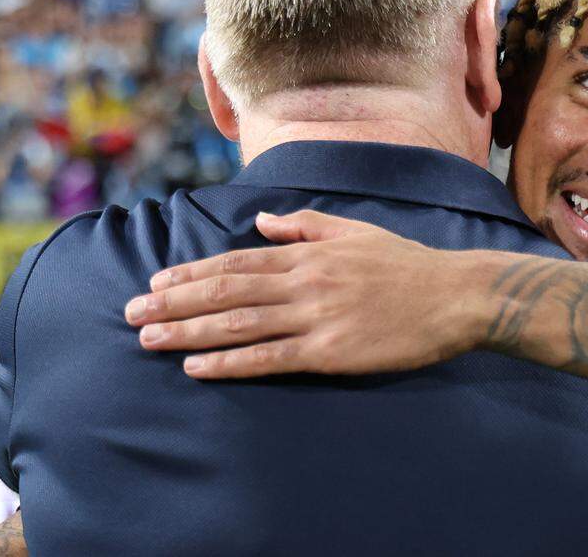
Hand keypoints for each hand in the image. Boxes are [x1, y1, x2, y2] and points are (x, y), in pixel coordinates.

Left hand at [126, 211, 492, 378]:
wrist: (455, 296)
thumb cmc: (407, 264)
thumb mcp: (355, 231)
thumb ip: (305, 225)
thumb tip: (261, 220)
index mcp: (309, 253)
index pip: (236, 261)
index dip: (192, 273)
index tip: (156, 281)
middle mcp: (304, 282)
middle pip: (226, 290)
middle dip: (174, 302)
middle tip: (132, 313)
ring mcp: (316, 317)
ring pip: (239, 324)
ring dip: (189, 332)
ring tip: (149, 338)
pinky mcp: (330, 352)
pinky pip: (269, 358)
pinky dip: (229, 363)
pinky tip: (197, 368)